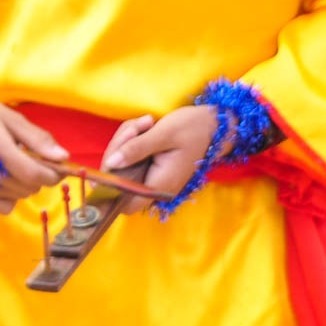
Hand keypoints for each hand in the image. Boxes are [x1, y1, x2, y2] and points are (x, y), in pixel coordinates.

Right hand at [0, 93, 68, 213]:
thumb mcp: (11, 117)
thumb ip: (37, 139)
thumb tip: (63, 157)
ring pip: (17, 197)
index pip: (32, 173)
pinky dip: (10, 197)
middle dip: (38, 177)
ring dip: (24, 185)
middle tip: (33, 160)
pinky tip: (4, 180)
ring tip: (15, 166)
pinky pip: (2, 207)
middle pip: (26, 187)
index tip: (59, 168)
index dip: (52, 174)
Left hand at [103, 105, 223, 213]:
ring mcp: (154, 177)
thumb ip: (136, 148)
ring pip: (123, 165)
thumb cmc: (193, 128)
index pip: (124, 202)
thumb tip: (111, 163)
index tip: (111, 158)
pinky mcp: (152, 168)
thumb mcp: (164, 133)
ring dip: (126, 141)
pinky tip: (146, 126)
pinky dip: (131, 141)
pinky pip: (131, 158)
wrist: (214, 124)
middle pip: (119, 180)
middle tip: (136, 128)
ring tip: (146, 123)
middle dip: (118, 150)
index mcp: (161, 184)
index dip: (110, 186)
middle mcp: (156, 186)